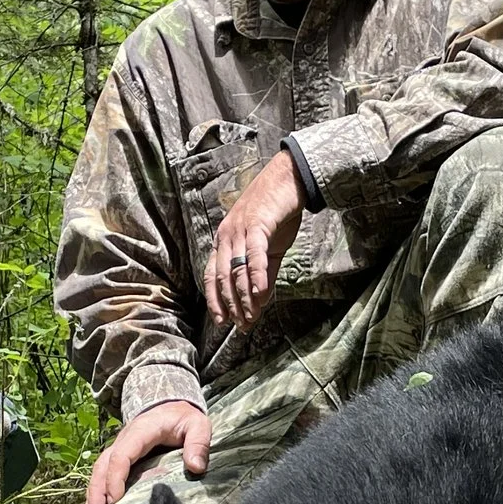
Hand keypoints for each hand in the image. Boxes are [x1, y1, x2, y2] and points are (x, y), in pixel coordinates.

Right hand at [85, 399, 209, 503]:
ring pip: (99, 470)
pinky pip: (104, 474)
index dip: (115, 477)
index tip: (115, 500)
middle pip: (103, 465)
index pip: (121, 454)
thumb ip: (198, 443)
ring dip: (94, 494)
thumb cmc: (185, 419)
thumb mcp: (198, 425)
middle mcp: (125, 440)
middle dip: (98, 490)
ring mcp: (120, 449)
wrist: (174, 408)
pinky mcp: (120, 458)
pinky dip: (98, 492)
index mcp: (141, 431)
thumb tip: (195, 467)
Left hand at [204, 150, 305, 329]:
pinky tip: (260, 293)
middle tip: (242, 325)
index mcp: (224, 240)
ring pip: (237, 269)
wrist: (290, 177)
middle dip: (231, 304)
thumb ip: (263, 273)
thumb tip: (260, 300)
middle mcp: (226, 235)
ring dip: (244, 296)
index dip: (215, 300)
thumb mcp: (269, 247)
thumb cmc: (277, 211)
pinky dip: (256, 274)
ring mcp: (239, 229)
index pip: (212, 275)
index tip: (222, 321)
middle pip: (223, 277)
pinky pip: (253, 253)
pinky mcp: (257, 223)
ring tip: (251, 317)